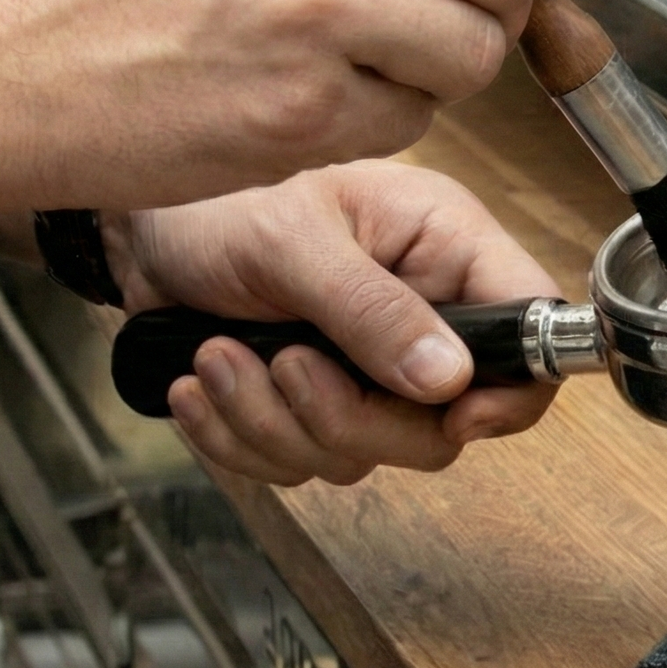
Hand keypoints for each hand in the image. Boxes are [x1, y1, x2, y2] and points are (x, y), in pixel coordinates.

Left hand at [110, 160, 560, 483]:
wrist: (136, 232)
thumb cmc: (217, 202)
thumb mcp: (292, 239)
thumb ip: (370, 308)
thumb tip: (450, 380)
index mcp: (446, 247)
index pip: (530, 325)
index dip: (513, 387)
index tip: (455, 416)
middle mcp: (423, 311)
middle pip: (441, 424)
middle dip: (348, 415)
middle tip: (285, 365)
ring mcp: (370, 367)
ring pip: (362, 453)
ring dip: (274, 423)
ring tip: (214, 358)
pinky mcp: (315, 404)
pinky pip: (300, 465)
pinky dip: (240, 439)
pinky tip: (201, 385)